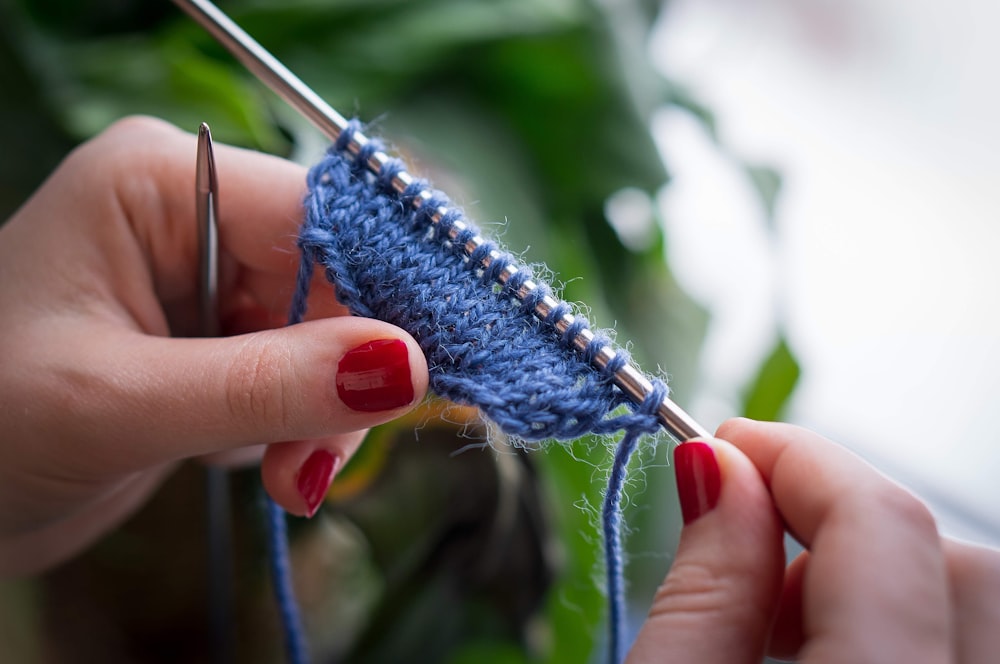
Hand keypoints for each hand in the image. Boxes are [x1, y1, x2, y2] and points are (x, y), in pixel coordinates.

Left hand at [0, 117, 427, 575]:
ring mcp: (210, 282)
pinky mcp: (218, 341)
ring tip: (278, 475)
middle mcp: (196, 218)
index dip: (381, 293)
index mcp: (160, 183)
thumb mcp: (119, 402)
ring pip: (329, 338)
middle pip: (335, 283)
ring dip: (317, 415)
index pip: (319, 217)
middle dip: (338, 378)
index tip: (425, 372)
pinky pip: (301, 373)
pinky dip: (297, 428)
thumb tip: (409, 365)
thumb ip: (264, 383)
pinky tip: (258, 461)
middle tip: (308, 460)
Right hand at [629, 418, 999, 662]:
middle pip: (960, 559)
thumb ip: (704, 593)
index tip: (724, 445)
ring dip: (884, 580)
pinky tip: (830, 655)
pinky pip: (972, 652)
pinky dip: (910, 626)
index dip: (800, 459)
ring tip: (781, 621)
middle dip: (849, 526)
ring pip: (980, 606)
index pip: (883, 526)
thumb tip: (718, 467)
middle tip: (745, 547)